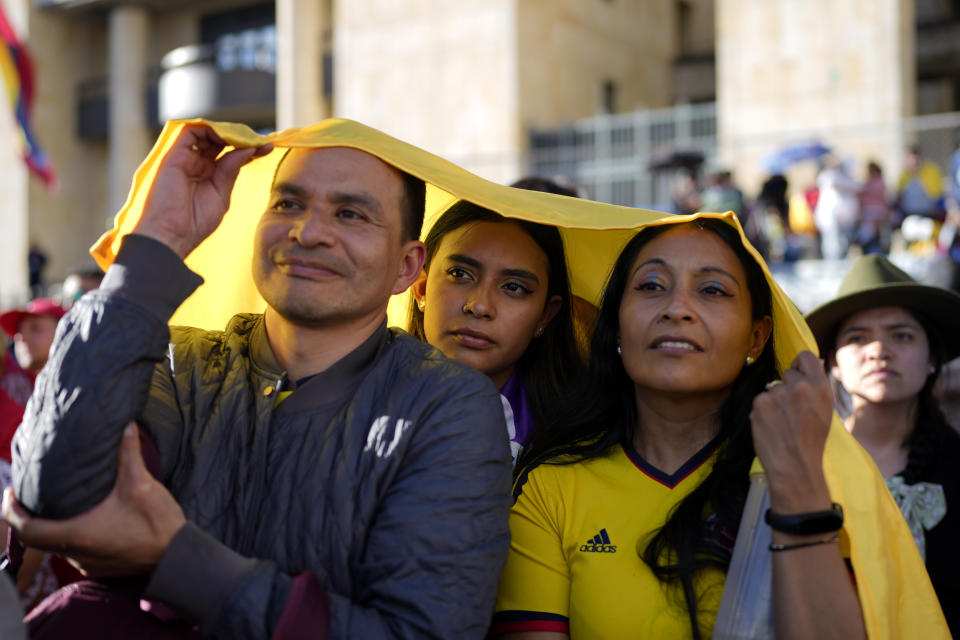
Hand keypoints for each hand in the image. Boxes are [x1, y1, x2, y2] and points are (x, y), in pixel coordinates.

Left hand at [1, 423, 185, 576]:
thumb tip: (125, 426)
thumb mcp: (142, 485)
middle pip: (37, 538)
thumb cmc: (158, 525)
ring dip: (50, 526)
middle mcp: (76, 553)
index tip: (11, 492)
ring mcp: (87, 563)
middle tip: (30, 493)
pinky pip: (72, 551)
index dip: (12, 511)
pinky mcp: (100, 566)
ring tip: (55, 502)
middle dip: (28, 516)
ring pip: (55, 546)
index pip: (27, 528)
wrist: (178, 557)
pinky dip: (67, 535)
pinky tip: (82, 520)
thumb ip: (129, 455)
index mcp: (77, 534)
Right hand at [133, 124, 272, 258]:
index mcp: (207, 175)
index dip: (248, 149)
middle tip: (261, 141)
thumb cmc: (194, 223)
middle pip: (219, 141)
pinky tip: (227, 137)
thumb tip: (248, 150)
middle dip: (241, 138)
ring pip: (206, 133)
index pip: (229, 154)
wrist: (170, 235)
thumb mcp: (221, 195)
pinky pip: (190, 130)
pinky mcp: (173, 154)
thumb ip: (231, 171)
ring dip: (227, 132)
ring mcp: (184, 158)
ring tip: (246, 139)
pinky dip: (209, 129)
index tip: (268, 147)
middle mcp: (195, 164)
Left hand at [750, 350, 834, 512]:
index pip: (805, 356)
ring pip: (772, 388)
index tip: (797, 376)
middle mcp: (801, 386)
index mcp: (821, 387)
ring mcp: (779, 393)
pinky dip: (763, 412)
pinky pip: (760, 400)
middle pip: (786, 373)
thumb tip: (805, 366)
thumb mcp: (823, 410)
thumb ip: (814, 388)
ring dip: (774, 401)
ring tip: (782, 422)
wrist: (796, 465)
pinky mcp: (761, 402)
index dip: (799, 365)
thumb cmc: (811, 441)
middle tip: (791, 412)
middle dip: (786, 388)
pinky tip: (771, 426)